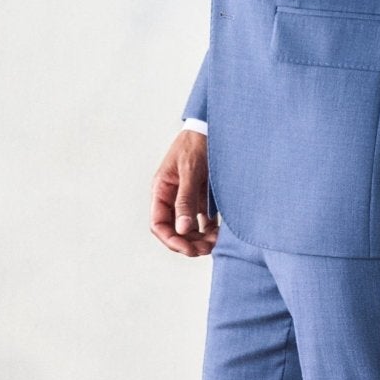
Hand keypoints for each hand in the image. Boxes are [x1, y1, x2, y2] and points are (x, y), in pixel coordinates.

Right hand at [151, 127, 218, 255]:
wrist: (213, 128)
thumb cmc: (197, 144)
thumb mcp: (190, 171)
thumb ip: (185, 200)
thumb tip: (182, 229)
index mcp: (162, 190)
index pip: (159, 224)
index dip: (171, 240)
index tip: (188, 249)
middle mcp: (172, 197)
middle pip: (174, 229)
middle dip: (187, 243)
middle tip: (205, 251)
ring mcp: (187, 198)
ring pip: (189, 228)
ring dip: (199, 239)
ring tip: (215, 245)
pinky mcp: (202, 197)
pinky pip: (203, 220)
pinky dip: (210, 230)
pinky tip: (220, 235)